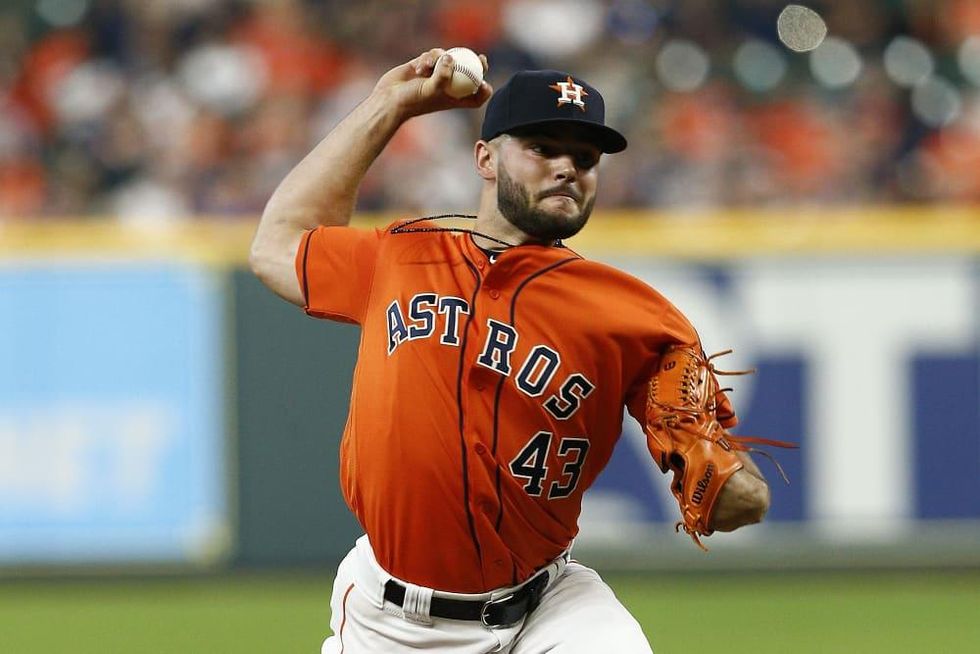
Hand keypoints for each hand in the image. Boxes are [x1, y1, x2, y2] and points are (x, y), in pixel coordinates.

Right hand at [374, 48, 492, 118]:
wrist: (389, 98)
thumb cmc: (412, 100)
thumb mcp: (431, 90)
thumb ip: (442, 75)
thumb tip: (451, 57)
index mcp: (453, 98)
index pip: (474, 95)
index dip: (483, 89)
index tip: (485, 81)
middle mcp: (447, 86)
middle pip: (467, 73)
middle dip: (475, 64)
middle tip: (480, 58)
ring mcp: (436, 74)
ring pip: (448, 59)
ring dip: (439, 59)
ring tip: (426, 69)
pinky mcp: (424, 65)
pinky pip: (433, 55)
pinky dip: (428, 58)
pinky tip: (418, 67)